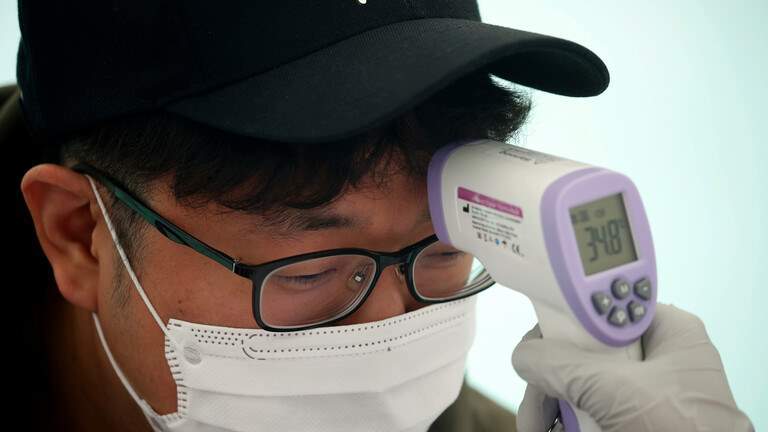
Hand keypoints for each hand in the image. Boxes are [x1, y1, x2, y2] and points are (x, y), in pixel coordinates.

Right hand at [510, 303, 754, 431]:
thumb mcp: (615, 389)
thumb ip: (562, 364)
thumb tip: (525, 354)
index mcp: (667, 332)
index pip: (605, 306)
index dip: (566, 319)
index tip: (537, 339)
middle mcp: (656, 358)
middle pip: (583, 350)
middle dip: (551, 376)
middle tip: (534, 398)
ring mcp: (644, 394)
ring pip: (581, 384)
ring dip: (552, 403)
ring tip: (537, 425)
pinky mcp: (632, 421)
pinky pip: (589, 410)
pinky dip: (568, 420)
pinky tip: (554, 428)